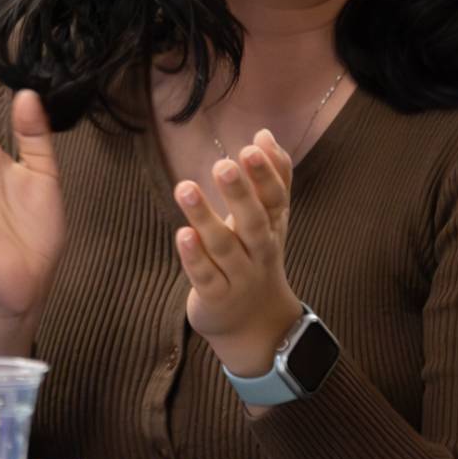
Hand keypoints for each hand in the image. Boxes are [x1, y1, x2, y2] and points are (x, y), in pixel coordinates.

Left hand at [175, 130, 303, 378]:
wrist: (256, 324)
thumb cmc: (258, 257)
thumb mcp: (273, 220)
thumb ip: (273, 176)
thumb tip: (265, 133)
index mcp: (273, 228)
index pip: (275, 198)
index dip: (266, 174)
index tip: (252, 146)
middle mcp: (260, 251)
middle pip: (253, 220)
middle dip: (239, 193)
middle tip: (223, 165)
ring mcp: (238, 276)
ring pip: (223, 247)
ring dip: (204, 217)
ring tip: (185, 188)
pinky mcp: (215, 297)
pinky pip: (205, 276)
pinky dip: (194, 257)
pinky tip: (182, 234)